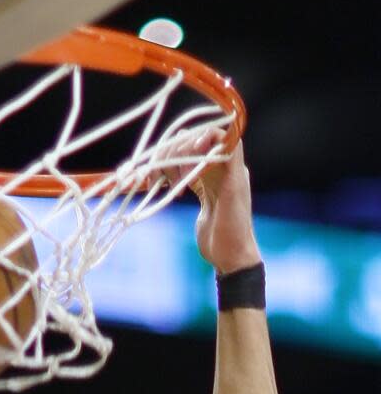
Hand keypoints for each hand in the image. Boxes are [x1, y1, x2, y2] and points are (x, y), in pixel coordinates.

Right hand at [171, 131, 261, 273]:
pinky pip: (181, 175)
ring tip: (158, 182)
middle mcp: (221, 169)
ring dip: (168, 165)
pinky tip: (161, 185)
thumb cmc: (234, 230)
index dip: (199, 136)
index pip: (216, 137)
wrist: (230, 258)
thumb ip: (231, 164)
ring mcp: (209, 180)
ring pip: (184, 159)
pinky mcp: (200, 192)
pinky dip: (168, 176)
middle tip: (166, 175)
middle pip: (194, 146)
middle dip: (176, 154)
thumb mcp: (234, 195)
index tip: (186, 151)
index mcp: (232, 167)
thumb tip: (228, 136)